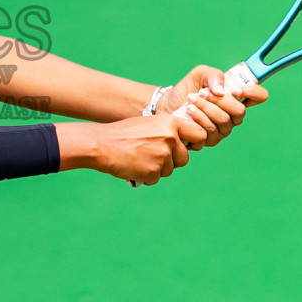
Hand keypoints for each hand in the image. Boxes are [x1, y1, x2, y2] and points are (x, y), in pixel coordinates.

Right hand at [58, 114, 208, 184]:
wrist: (103, 144)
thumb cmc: (123, 133)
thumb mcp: (150, 124)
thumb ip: (168, 132)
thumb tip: (183, 143)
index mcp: (170, 123)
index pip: (199, 134)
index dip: (196, 143)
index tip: (190, 147)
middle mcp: (170, 138)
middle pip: (184, 158)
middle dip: (173, 161)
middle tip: (155, 157)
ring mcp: (163, 155)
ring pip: (169, 169)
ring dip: (158, 169)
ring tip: (140, 159)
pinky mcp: (154, 171)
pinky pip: (156, 178)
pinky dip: (146, 176)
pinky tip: (134, 166)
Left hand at [157, 64, 269, 147]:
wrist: (166, 105)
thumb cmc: (187, 89)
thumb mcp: (199, 74)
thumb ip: (213, 75)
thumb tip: (221, 91)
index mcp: (236, 98)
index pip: (259, 97)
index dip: (254, 93)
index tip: (236, 89)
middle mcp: (233, 116)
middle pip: (239, 111)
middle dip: (219, 101)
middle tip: (202, 92)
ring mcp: (222, 130)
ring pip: (223, 121)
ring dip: (205, 107)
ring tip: (191, 99)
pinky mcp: (209, 140)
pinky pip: (210, 132)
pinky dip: (198, 118)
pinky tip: (188, 111)